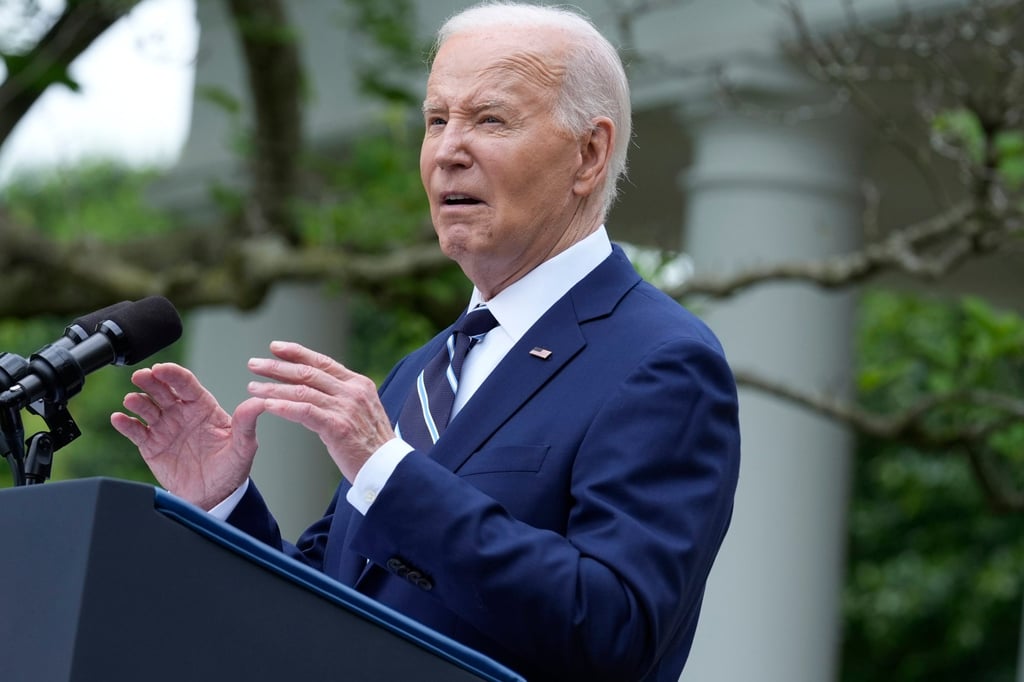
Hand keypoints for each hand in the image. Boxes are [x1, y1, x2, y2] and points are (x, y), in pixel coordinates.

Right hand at [110, 362, 264, 509]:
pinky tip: (119, 418)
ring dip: (138, 401)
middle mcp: (181, 412)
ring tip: (132, 400)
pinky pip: (135, 431)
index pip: (187, 384)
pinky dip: (125, 424)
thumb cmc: (231, 468)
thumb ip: (247, 423)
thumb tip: (259, 402)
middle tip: (141, 376)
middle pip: (163, 390)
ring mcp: (164, 427)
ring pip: (147, 407)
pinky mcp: (150, 445)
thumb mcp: (244, 446)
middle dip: (151, 381)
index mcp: (203, 406)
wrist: (214, 496)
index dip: (173, 374)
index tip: (162, 369)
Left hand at [246, 341, 395, 481]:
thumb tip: (314, 392)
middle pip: (308, 372)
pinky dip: (284, 406)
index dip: (297, 353)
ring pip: (302, 391)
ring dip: (273, 388)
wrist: (389, 468)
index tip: (275, 347)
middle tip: (253, 364)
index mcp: (358, 384)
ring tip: (252, 387)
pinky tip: (266, 405)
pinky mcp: (338, 426)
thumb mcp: (360, 412)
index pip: (323, 362)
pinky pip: (305, 411)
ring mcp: (346, 408)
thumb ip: (341, 398)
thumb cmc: (372, 445)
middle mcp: (353, 391)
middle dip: (277, 367)